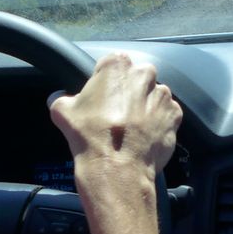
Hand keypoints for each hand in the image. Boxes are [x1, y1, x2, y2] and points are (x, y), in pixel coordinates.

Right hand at [47, 52, 180, 211]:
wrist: (117, 168)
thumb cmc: (89, 136)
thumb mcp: (62, 111)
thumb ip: (61, 98)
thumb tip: (57, 98)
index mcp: (117, 65)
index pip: (111, 65)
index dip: (105, 83)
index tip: (101, 99)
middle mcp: (144, 74)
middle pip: (135, 79)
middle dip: (128, 93)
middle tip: (115, 115)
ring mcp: (163, 95)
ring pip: (152, 96)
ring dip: (144, 108)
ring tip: (130, 129)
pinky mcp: (175, 114)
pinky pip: (166, 114)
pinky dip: (157, 123)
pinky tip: (143, 137)